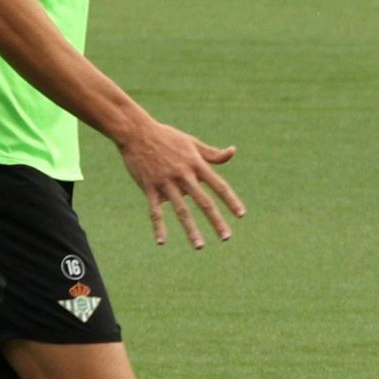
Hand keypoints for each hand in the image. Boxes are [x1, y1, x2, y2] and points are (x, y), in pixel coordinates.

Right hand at [118, 122, 244, 248]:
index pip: (218, 185)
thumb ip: (212, 153)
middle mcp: (183, 175)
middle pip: (203, 201)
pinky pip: (155, 211)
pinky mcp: (149, 187)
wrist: (137, 132)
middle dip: (216, 220)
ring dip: (191, 229)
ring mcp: (166, 182)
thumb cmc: (167, 137)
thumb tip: (233, 152)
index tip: (241, 215)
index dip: (231, 200)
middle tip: (226, 237)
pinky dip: (159, 227)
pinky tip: (162, 242)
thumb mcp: (192, 143)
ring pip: (181, 210)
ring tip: (200, 246)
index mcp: (196, 164)